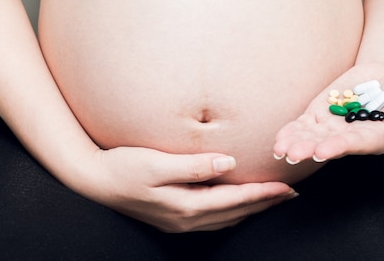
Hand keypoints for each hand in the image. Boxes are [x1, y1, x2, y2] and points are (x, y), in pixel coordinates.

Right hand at [77, 146, 295, 232]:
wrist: (94, 180)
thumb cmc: (123, 166)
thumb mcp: (157, 162)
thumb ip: (194, 165)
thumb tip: (229, 163)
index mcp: (186, 205)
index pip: (235, 200)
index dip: (263, 194)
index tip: (287, 187)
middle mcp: (185, 219)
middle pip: (235, 212)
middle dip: (263, 204)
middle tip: (289, 194)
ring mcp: (178, 222)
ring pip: (225, 218)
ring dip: (249, 209)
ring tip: (269, 199)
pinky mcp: (171, 218)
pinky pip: (212, 218)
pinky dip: (231, 211)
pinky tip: (235, 205)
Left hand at [273, 62, 383, 163]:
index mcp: (374, 138)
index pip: (355, 144)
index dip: (339, 147)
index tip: (323, 151)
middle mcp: (350, 137)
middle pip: (327, 144)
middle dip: (310, 149)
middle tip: (293, 154)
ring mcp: (333, 126)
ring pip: (311, 137)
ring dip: (296, 143)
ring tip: (281, 150)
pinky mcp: (320, 113)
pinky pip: (303, 125)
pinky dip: (291, 132)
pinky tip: (279, 140)